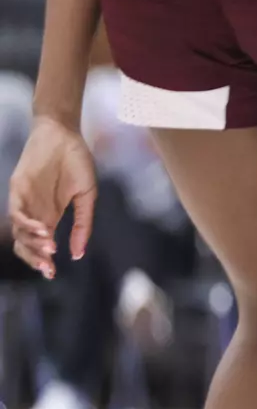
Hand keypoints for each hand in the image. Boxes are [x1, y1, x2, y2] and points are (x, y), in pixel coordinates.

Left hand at [8, 116, 96, 279]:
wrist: (65, 134)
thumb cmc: (77, 162)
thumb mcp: (87, 197)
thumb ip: (83, 225)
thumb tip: (78, 253)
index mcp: (49, 215)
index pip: (39, 245)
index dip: (42, 261)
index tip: (53, 274)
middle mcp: (34, 211)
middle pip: (24, 243)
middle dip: (34, 259)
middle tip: (49, 269)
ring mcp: (24, 200)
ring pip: (18, 231)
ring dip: (33, 244)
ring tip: (51, 249)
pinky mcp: (18, 188)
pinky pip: (16, 212)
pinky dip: (27, 224)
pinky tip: (43, 231)